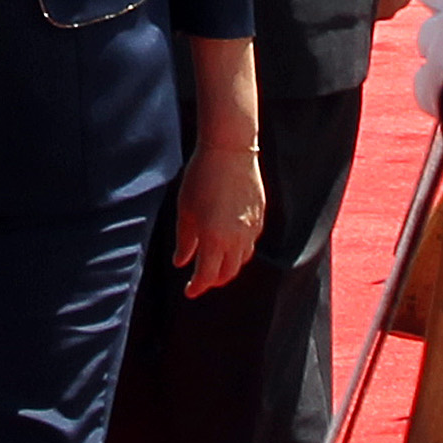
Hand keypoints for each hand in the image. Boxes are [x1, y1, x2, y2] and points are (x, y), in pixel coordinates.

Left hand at [175, 140, 265, 294]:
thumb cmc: (200, 178)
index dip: (197, 287)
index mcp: (214, 239)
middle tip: (201, 280)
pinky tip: (229, 245)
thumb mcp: (185, 210)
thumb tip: (182, 262)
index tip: (188, 291)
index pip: (207, 276)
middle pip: (227, 273)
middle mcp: (236, 239)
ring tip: (215, 265)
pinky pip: (250, 244)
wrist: (230, 151)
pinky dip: (239, 252)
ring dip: (228, 268)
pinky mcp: (260, 218)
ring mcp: (251, 229)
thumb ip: (185, 241)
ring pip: (242, 260)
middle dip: (213, 280)